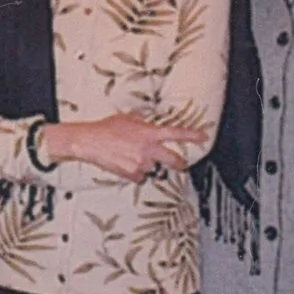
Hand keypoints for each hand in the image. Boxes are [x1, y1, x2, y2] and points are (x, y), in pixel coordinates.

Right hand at [43, 112, 211, 181]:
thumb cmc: (107, 128)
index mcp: (149, 133)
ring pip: (153, 168)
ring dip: (147, 164)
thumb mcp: (127, 118)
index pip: (176, 134)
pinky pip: (140, 176)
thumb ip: (142, 121)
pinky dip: (135, 172)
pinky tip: (124, 163)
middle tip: (182, 163)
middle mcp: (148, 149)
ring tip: (131, 156)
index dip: (193, 135)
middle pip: (174, 160)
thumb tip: (149, 122)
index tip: (204, 137)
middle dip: (180, 163)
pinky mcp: (132, 174)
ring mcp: (141, 163)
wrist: (90, 142)